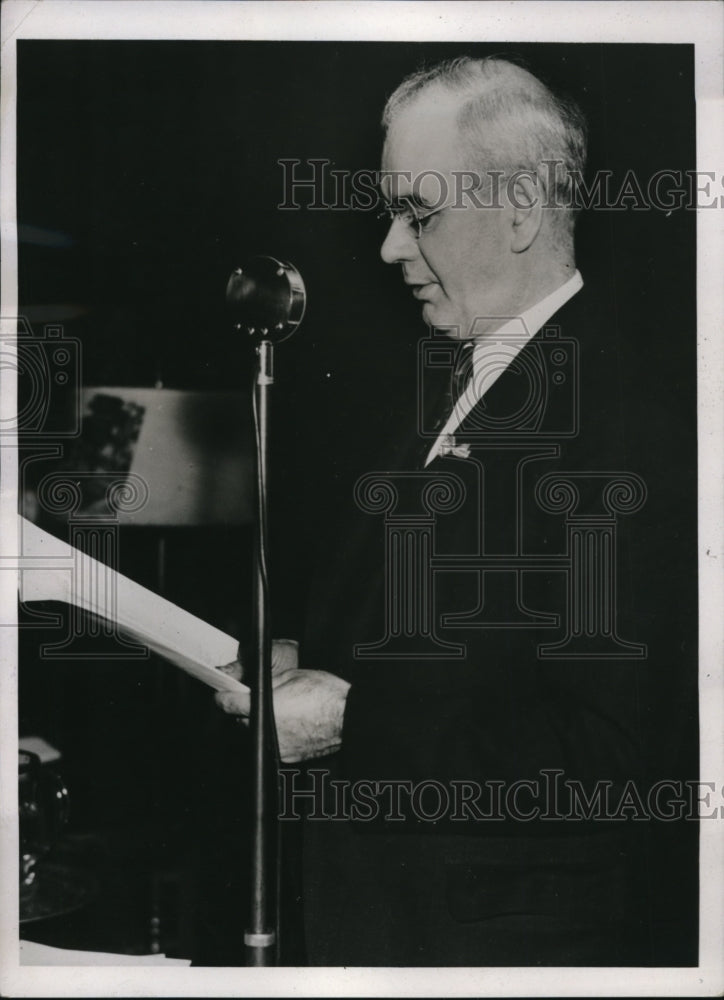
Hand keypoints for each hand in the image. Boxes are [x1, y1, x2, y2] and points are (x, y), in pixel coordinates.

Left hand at [215, 640, 349, 762]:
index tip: (222, 695)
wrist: (348, 716)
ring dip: (261, 723)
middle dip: (245, 710)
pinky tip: (292, 723)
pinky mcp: (290, 757)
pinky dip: (276, 735)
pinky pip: (273, 744)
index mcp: (263, 707)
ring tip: (280, 710)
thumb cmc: (325, 695)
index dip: (223, 697)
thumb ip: (265, 683)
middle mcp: (266, 731)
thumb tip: (250, 687)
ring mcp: (277, 747)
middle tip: (257, 698)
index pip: (228, 705)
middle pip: (241, 721)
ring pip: (257, 734)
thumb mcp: (291, 676)